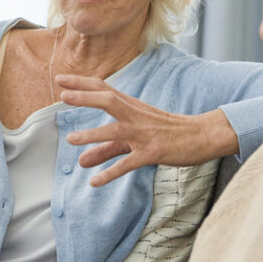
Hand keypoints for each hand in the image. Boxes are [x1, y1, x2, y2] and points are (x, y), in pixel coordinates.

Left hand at [56, 74, 238, 186]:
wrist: (202, 136)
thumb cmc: (167, 132)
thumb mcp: (134, 139)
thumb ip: (105, 150)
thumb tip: (80, 161)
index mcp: (132, 107)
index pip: (104, 89)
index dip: (82, 84)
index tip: (61, 79)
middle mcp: (136, 116)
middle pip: (108, 100)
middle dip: (85, 98)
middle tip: (62, 97)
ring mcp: (145, 134)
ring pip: (116, 131)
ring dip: (93, 135)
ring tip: (70, 139)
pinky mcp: (154, 152)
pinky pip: (129, 162)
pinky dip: (111, 172)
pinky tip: (95, 182)